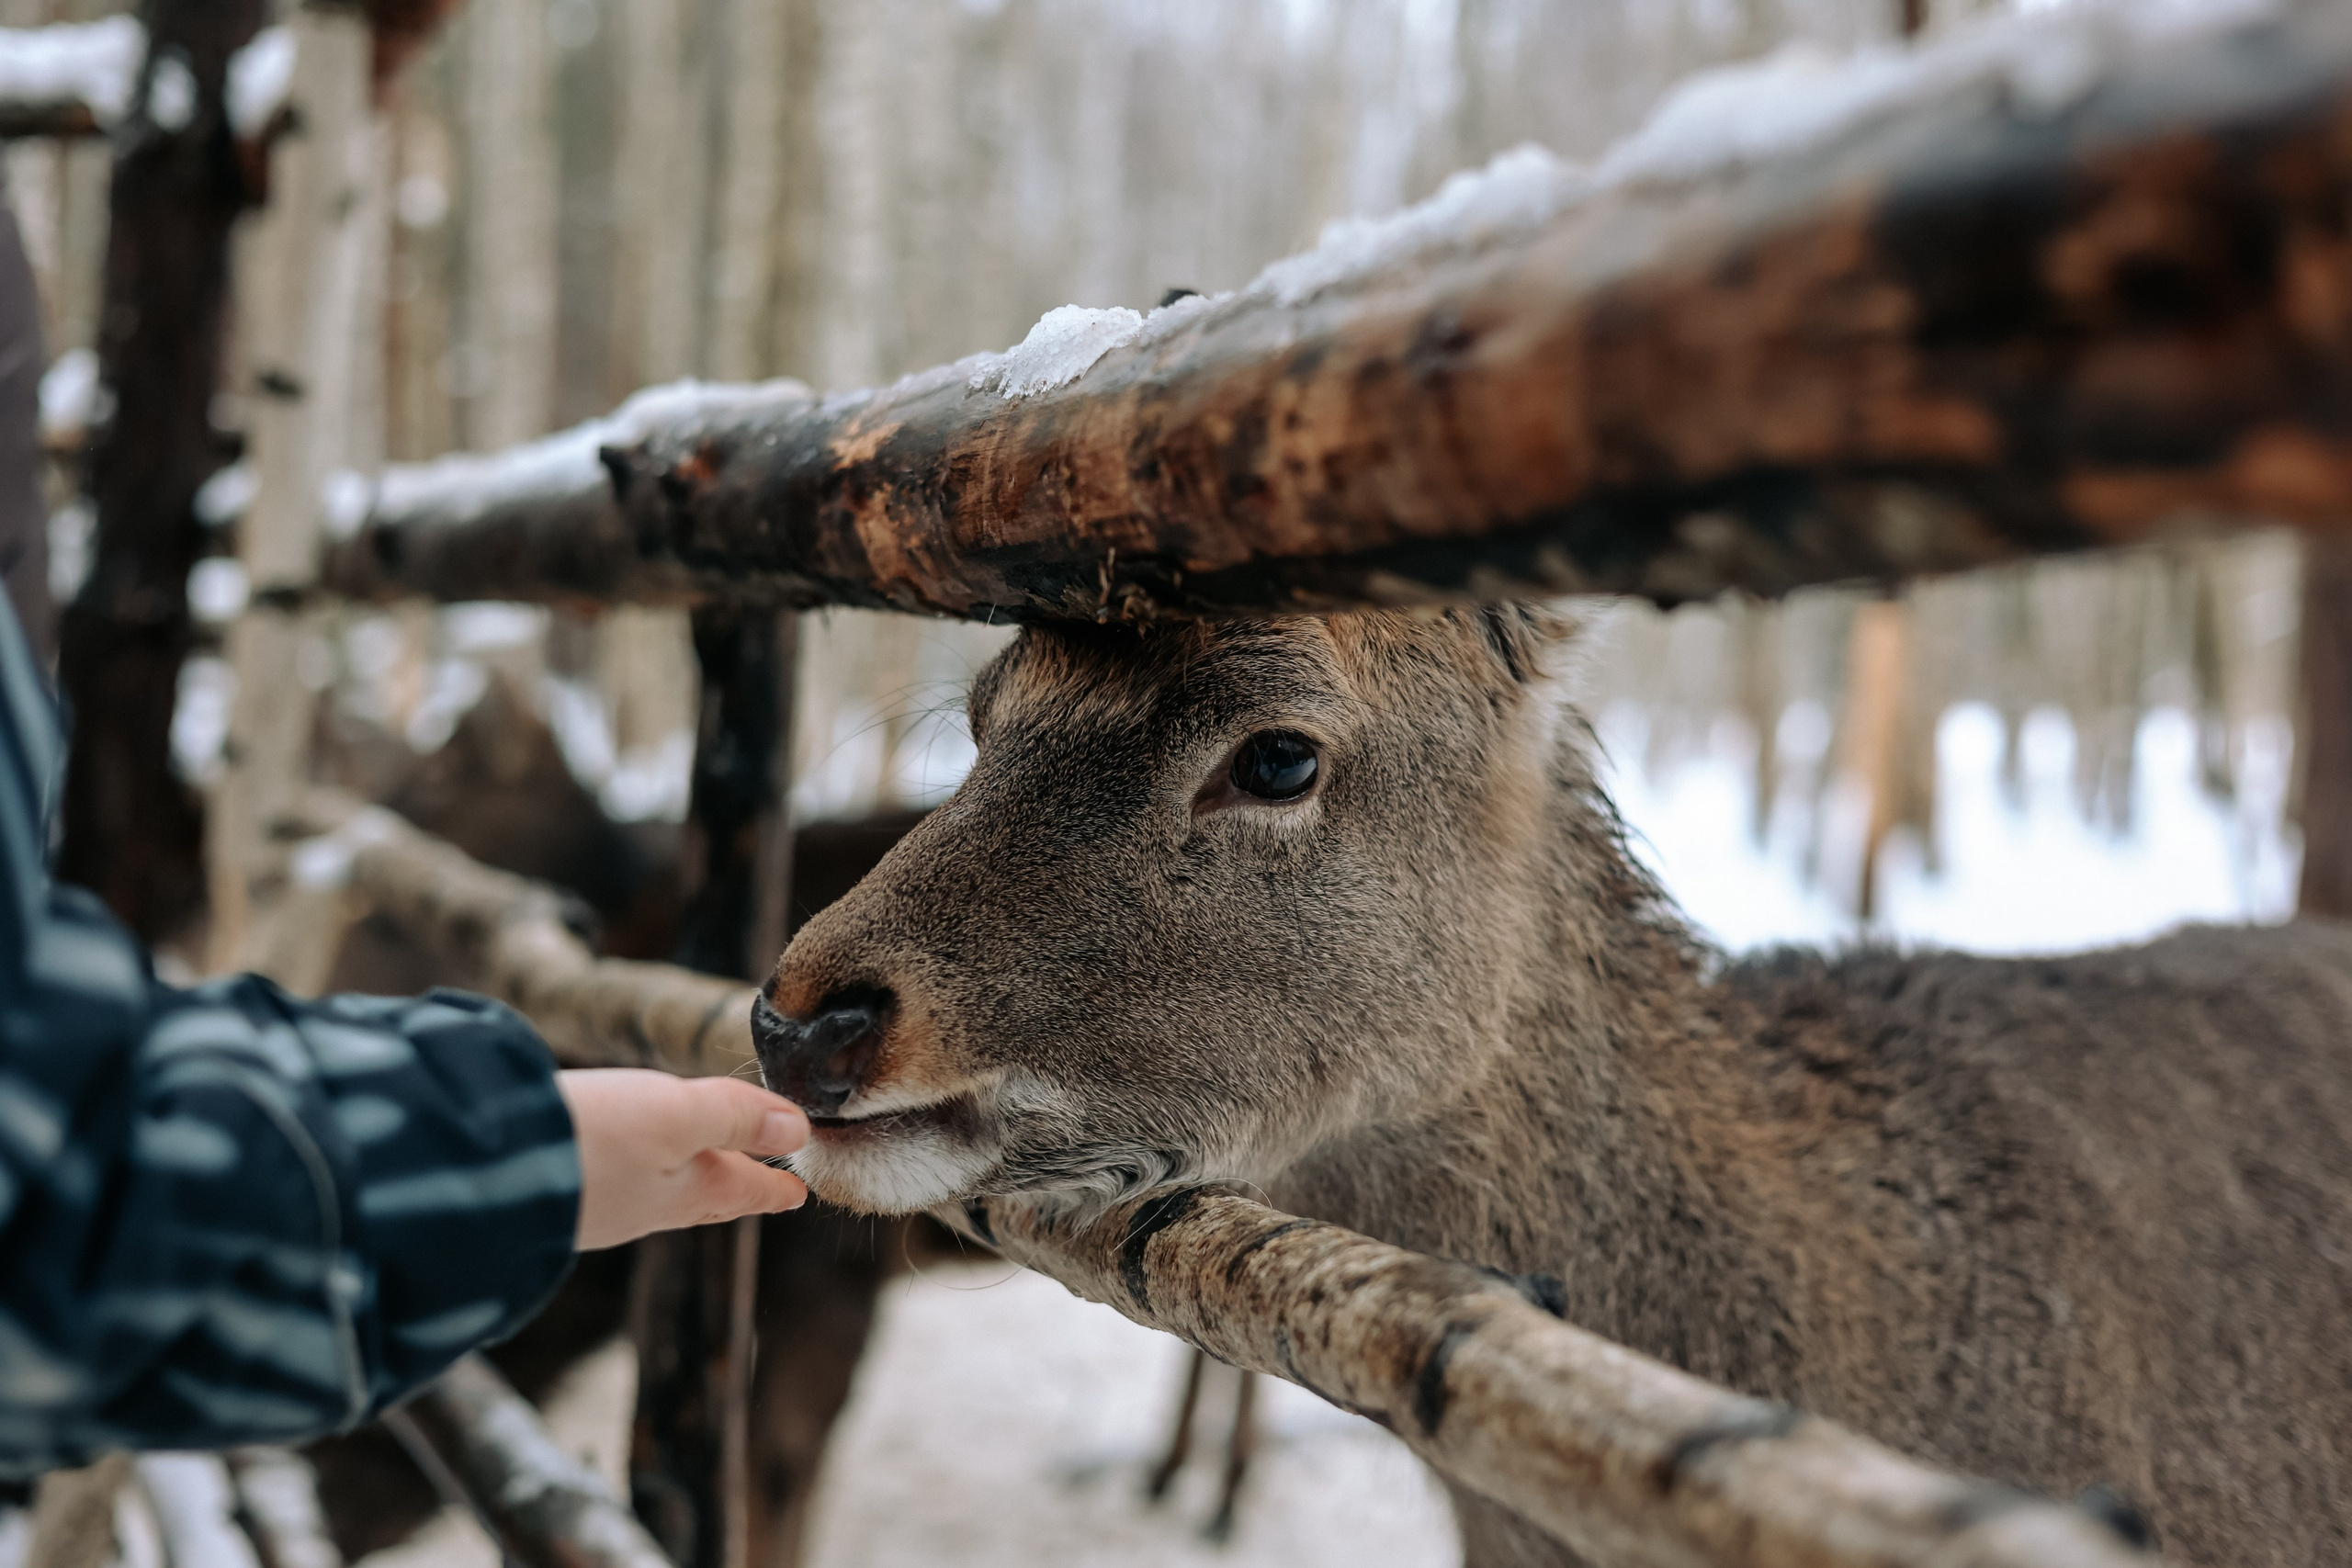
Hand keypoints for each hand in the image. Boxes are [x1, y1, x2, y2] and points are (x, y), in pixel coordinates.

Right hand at [557, 1069, 809, 1249]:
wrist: (480, 1174)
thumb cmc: (587, 1143)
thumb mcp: (672, 1115)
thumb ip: (733, 1116)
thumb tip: (798, 1129)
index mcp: (685, 1188)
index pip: (743, 1188)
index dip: (773, 1186)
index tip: (799, 1194)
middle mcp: (645, 1207)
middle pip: (705, 1199)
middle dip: (735, 1192)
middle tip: (762, 1193)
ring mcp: (600, 1210)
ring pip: (659, 1201)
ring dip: (686, 1190)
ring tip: (699, 1182)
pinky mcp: (558, 1202)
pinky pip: (617, 1196)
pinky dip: (636, 1186)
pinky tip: (619, 1177)